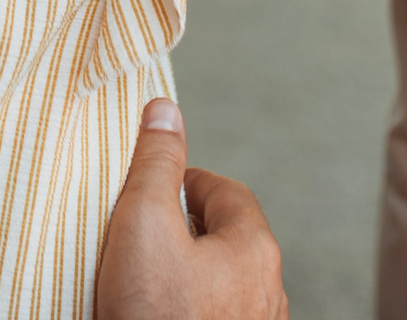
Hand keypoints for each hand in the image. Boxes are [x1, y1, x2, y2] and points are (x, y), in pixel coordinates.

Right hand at [97, 99, 284, 319]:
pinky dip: (187, 312)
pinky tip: (155, 317)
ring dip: (187, 278)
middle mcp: (267, 292)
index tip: (150, 189)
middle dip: (184, 232)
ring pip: (221, 287)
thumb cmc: (156, 316)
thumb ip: (154, 163)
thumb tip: (164, 109)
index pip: (225, 191)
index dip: (183, 182)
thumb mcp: (144, 222)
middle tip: (139, 235)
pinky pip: (213, 319)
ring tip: (143, 282)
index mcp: (254, 248)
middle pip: (225, 241)